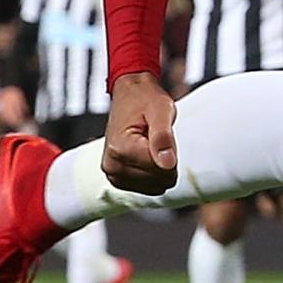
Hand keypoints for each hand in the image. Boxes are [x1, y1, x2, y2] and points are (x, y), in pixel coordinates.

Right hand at [103, 72, 178, 194]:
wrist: (130, 94)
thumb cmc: (145, 99)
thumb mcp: (161, 110)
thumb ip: (164, 137)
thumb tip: (167, 164)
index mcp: (120, 148)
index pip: (162, 170)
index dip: (170, 152)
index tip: (160, 133)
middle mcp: (111, 164)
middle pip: (159, 181)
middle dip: (164, 160)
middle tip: (154, 138)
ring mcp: (112, 173)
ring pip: (155, 187)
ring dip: (158, 167)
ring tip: (148, 144)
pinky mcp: (116, 178)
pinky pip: (148, 188)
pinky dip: (152, 173)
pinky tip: (144, 154)